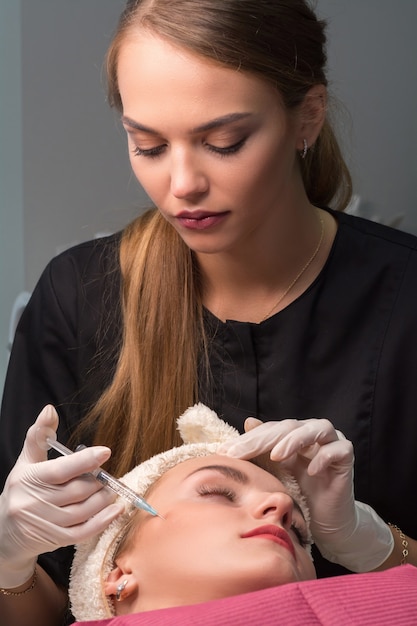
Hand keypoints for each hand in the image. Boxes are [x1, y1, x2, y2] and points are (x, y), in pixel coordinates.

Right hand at [0, 405, 123, 587]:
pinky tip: (116, 510)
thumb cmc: (21, 490)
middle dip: (97, 481)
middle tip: (107, 475)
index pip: (60, 470)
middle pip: (77, 491)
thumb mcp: (26, 462)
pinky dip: (103, 521)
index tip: (105, 452)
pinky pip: (83, 532)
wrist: (4, 533)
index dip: (84, 461)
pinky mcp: (54, 540)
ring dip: (103, 499)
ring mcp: (44, 524)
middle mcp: (33, 503)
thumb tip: (50, 409)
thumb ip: (39, 436)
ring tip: (111, 489)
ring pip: (83, 511)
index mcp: (28, 479)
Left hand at [218, 417, 392, 571]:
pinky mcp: (347, 457)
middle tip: (242, 453)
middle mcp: (313, 433)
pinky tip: (311, 471)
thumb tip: (248, 422)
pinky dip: (324, 457)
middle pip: (289, 426)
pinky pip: (339, 449)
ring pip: (317, 428)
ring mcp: (332, 442)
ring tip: (277, 456)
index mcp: (293, 434)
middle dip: (264, 439)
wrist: (328, 522)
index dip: (249, 439)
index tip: (226, 453)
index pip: (270, 430)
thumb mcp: (275, 474)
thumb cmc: (300, 496)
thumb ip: (262, 451)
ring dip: (295, 440)